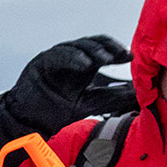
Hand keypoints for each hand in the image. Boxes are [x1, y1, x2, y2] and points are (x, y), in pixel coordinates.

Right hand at [0, 35, 134, 138]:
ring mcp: (53, 58)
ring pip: (76, 46)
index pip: (102, 50)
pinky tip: (85, 64)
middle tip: (121, 54)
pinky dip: (72, 58)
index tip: (129, 57)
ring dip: (92, 51)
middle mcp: (68, 58)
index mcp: (81, 65)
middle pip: (91, 43)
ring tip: (106, 58)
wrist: (29, 123)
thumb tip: (137, 94)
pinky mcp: (40, 63)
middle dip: (108, 47)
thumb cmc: (55, 112)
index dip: (116, 51)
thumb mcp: (91, 104)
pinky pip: (58, 56)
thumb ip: (112, 97)